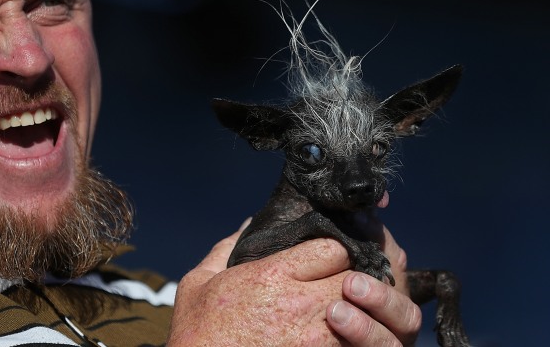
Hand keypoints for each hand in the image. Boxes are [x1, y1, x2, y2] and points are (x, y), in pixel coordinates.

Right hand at [168, 222, 420, 345]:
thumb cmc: (196, 334)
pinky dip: (353, 340)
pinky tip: (342, 337)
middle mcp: (300, 302)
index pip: (333, 248)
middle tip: (344, 285)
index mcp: (273, 274)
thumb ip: (227, 247)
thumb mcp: (199, 282)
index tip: (326, 259)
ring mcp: (315, 338)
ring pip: (363, 314)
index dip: (334, 251)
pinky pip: (353, 346)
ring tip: (348, 312)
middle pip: (356, 277)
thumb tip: (249, 224)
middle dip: (354, 279)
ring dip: (360, 312)